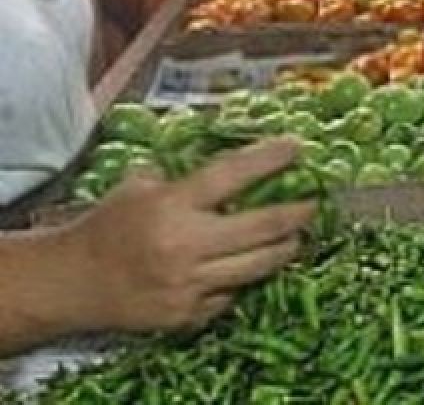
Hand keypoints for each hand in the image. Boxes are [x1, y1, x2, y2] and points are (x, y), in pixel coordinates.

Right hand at [60, 139, 315, 333]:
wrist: (72, 283)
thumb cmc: (110, 226)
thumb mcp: (140, 187)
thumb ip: (185, 177)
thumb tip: (235, 162)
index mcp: (171, 204)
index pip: (232, 175)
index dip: (269, 159)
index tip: (299, 147)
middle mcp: (184, 244)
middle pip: (262, 227)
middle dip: (297, 214)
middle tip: (314, 204)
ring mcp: (188, 284)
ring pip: (258, 266)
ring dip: (284, 249)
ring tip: (297, 238)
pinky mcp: (188, 314)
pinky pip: (232, 295)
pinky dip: (244, 280)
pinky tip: (249, 268)